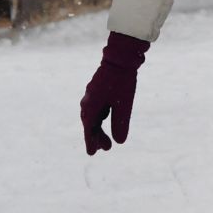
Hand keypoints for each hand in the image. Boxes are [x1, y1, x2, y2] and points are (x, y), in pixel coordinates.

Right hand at [80, 32, 149, 154]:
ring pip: (94, 116)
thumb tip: (120, 142)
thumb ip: (120, 123)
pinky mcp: (98, 90)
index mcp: (91, 106)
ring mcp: (92, 95)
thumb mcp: (124, 104)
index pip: (89, 128)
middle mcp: (88, 101)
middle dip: (97, 137)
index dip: (91, 141)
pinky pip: (97, 108)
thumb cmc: (122, 82)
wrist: (120, 58)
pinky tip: (104, 121)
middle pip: (90, 123)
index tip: (92, 153)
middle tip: (106, 149)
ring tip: (107, 140)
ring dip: (99, 128)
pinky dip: (100, 118)